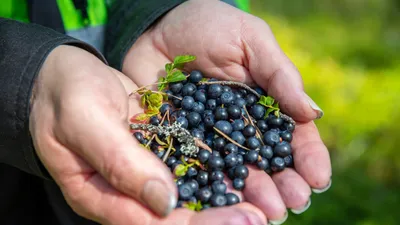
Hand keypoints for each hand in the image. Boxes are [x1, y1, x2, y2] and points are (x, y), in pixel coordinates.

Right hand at [29, 45, 266, 224]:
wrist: (63, 77)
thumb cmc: (65, 97)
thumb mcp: (85, 123)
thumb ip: (120, 163)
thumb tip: (165, 202)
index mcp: (100, 196)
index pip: (153, 224)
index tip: (238, 221)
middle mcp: (126, 192)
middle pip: (175, 217)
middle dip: (217, 218)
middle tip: (259, 217)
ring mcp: (143, 173)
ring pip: (186, 195)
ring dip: (222, 200)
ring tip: (261, 202)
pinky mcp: (156, 151)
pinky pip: (188, 166)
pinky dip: (214, 171)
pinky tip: (242, 171)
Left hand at [122, 0, 331, 222]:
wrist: (156, 26)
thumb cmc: (209, 25)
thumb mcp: (251, 40)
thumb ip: (279, 75)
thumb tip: (313, 113)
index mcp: (265, 103)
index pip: (293, 135)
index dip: (308, 157)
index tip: (318, 178)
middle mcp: (241, 127)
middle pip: (267, 162)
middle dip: (284, 184)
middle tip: (293, 202)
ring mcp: (211, 137)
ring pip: (236, 172)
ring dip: (253, 193)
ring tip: (267, 210)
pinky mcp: (180, 141)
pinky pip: (197, 168)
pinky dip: (210, 186)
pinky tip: (222, 200)